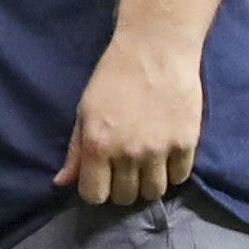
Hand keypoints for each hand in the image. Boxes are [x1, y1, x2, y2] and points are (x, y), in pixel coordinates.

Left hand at [59, 33, 204, 207]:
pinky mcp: (186, 143)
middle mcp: (128, 154)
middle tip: (124, 170)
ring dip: (148, 183)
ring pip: (154, 192)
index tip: (101, 179)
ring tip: (146, 165)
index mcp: (98, 146)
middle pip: (126, 197)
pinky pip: (179, 177)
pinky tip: (166, 156)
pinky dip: (172, 172)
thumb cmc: (113, 77)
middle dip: (122, 187)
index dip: (96, 190)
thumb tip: (62, 182)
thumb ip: (76, 151)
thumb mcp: (85, 112)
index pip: (94, 195)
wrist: (155, 51)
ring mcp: (160, 150)